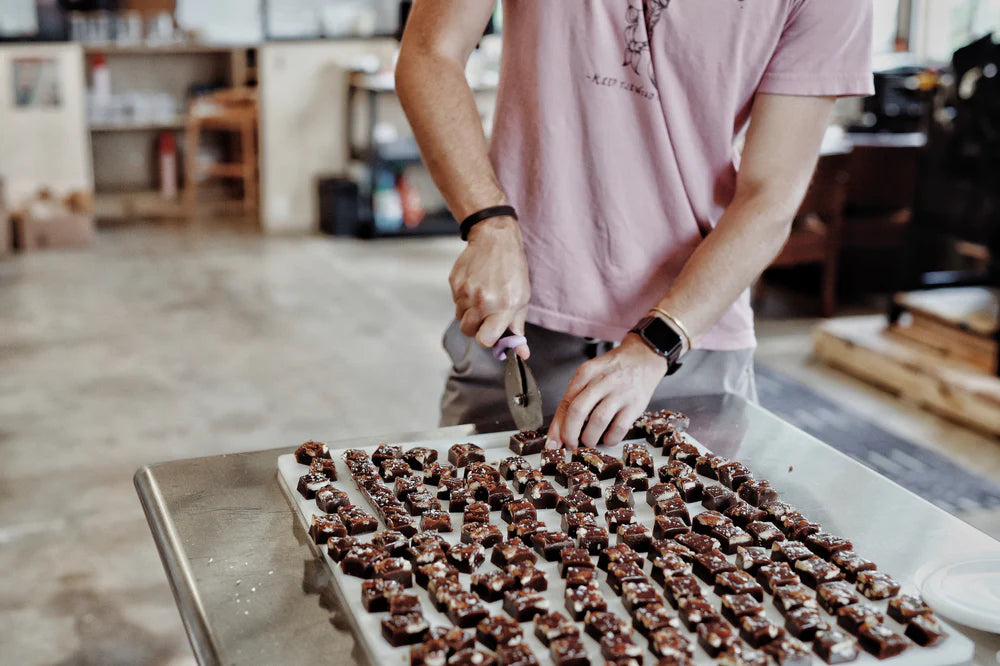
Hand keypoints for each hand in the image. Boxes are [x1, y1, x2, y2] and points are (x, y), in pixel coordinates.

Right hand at [450, 216, 531, 358]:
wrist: (495, 239)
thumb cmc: (512, 269)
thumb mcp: (522, 298)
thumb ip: (518, 327)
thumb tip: (522, 353)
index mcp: (502, 307)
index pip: (485, 340)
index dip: (487, 339)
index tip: (491, 333)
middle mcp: (482, 301)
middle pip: (468, 331)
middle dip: (476, 327)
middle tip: (487, 313)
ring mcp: (465, 292)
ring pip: (460, 317)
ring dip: (469, 312)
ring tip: (482, 296)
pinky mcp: (454, 283)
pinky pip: (455, 301)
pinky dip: (463, 298)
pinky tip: (475, 285)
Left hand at [546, 334, 667, 449]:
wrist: (644, 357)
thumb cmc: (613, 369)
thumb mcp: (591, 373)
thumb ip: (576, 395)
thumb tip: (561, 426)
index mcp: (586, 373)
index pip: (565, 403)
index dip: (557, 427)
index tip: (552, 443)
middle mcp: (601, 381)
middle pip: (577, 412)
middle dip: (569, 434)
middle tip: (569, 445)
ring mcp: (620, 393)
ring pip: (597, 422)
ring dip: (589, 439)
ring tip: (588, 441)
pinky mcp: (635, 405)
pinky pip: (619, 428)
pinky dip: (609, 439)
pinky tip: (607, 438)